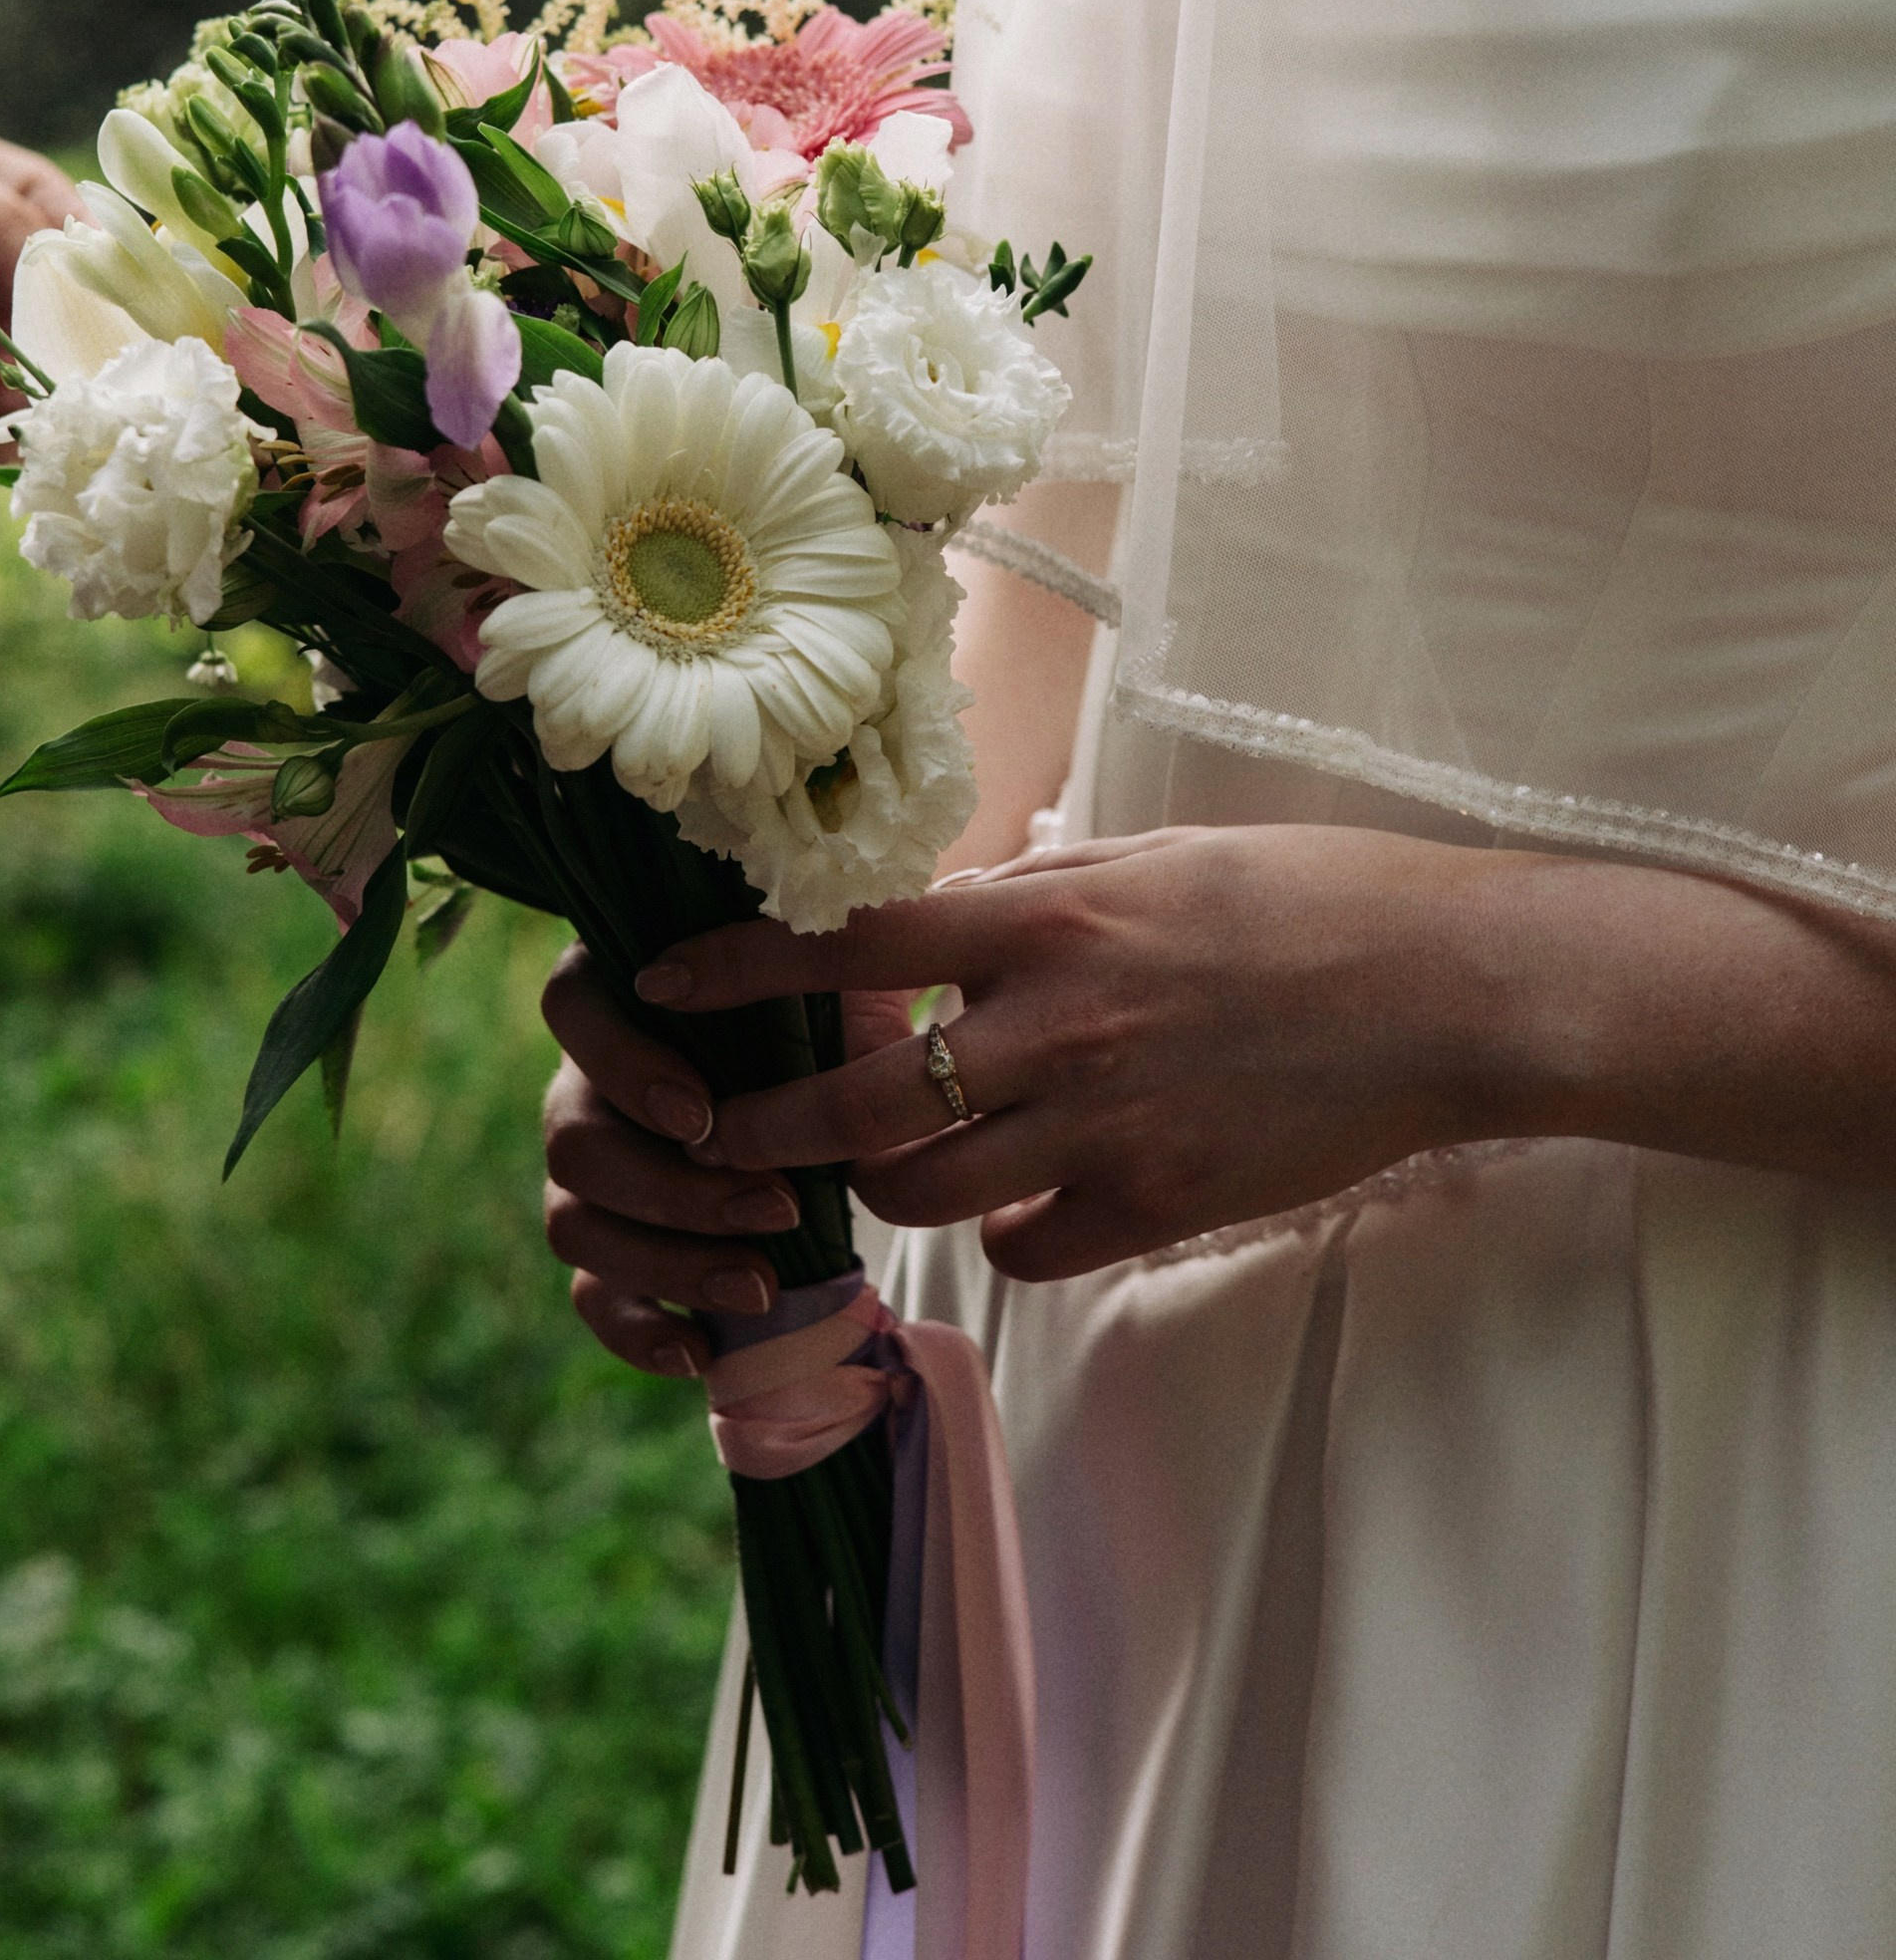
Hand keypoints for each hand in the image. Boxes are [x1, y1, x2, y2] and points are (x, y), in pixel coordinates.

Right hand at [538, 945, 912, 1375]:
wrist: (850, 1084)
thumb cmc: (831, 1008)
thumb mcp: (827, 974)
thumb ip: (800, 971)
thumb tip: (812, 990)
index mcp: (620, 990)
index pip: (567, 1009)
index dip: (621, 1066)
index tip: (703, 1115)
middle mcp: (583, 1079)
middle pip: (572, 1142)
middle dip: (673, 1191)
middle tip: (777, 1208)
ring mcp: (589, 1168)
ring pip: (573, 1226)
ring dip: (667, 1264)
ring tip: (762, 1285)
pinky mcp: (610, 1244)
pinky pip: (590, 1297)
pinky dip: (638, 1332)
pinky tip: (702, 1351)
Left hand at [632, 828, 1501, 1279]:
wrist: (1447, 992)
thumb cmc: (1307, 896)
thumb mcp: (1153, 857)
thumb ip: (1035, 891)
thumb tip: (938, 913)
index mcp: (1048, 921)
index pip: (849, 947)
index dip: (738, 971)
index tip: (662, 983)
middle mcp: (1056, 1029)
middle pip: (855, 1106)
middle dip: (764, 1129)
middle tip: (721, 1136)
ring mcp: (1105, 1129)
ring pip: (923, 1194)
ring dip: (877, 1185)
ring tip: (866, 1167)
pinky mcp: (1157, 1209)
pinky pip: (1023, 1250)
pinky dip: (998, 1234)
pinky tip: (1014, 1203)